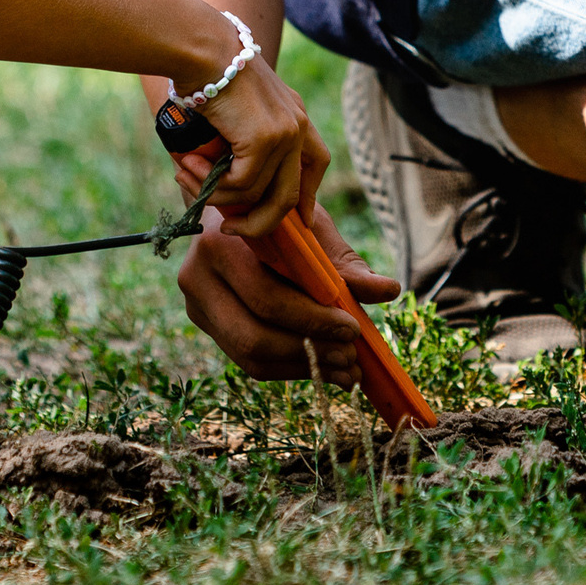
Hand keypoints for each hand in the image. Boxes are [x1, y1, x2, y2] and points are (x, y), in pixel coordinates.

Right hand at [171, 55, 327, 238]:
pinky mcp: (265, 140)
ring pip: (257, 194)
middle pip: (293, 194)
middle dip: (262, 222)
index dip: (309, 196)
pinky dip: (212, 185)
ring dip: (217, 195)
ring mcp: (285, 132)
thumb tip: (226, 194)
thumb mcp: (232, 114)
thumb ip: (237, 150)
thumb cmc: (204, 76)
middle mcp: (297, 123)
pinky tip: (189, 168)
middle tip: (232, 229)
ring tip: (185, 176)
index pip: (317, 161)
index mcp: (293, 112)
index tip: (301, 219)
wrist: (201, 49)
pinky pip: (240, 185)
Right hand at [175, 205, 401, 386]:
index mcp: (219, 243)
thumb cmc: (278, 220)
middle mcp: (197, 278)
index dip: (312, 319)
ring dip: (303, 368)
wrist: (234, 215)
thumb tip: (388, 290)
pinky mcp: (207, 327)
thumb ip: (346, 264)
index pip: (266, 297)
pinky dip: (290, 369)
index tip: (353, 328)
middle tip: (351, 356)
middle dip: (309, 351)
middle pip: (253, 336)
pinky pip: (248, 361)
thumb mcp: (312, 230)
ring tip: (346, 369)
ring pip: (249, 357)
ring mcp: (197, 307)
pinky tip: (324, 367)